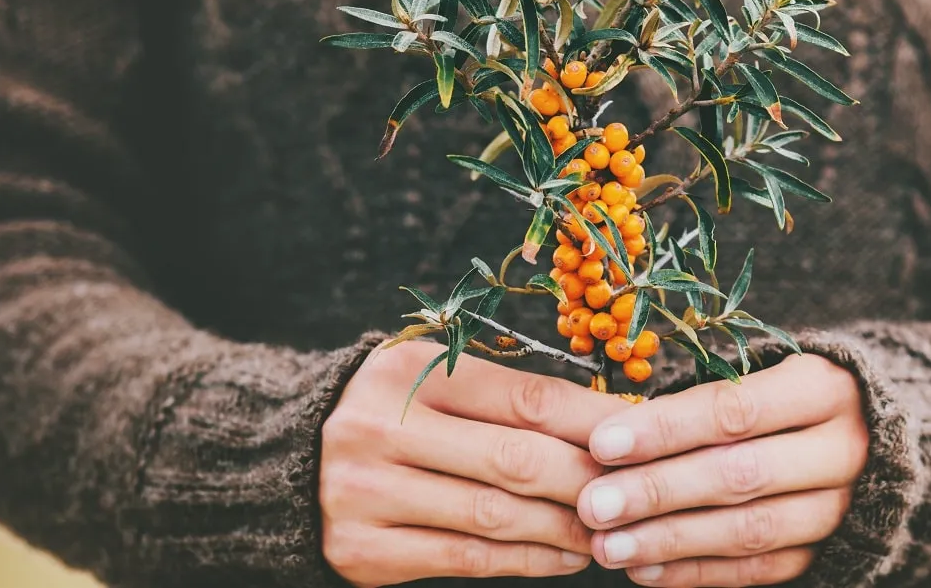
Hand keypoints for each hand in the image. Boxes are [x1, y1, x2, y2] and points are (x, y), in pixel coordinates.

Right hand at [321, 340, 627, 585]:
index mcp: (408, 371)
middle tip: (633, 492)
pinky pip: (465, 558)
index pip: (523, 397)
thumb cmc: (395, 414)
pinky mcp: (364, 550)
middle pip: (514, 459)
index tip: (639, 438)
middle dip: (586, 480)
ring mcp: (366, 493)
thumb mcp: (437, 382)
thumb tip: (611, 421)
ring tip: (607, 529)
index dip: (592, 421)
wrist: (291, 462)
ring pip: (494, 516)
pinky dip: (525, 560)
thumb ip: (509, 396)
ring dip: (563, 527)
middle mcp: (380, 428)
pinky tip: (563, 556)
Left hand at [577, 354, 867, 586]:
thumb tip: (609, 434)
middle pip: (741, 473)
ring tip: (609, 545)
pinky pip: (758, 569)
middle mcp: (842, 448)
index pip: (734, 410)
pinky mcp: (827, 549)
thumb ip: (693, 401)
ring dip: (670, 540)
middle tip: (595, 503)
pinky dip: (696, 572)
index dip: (665, 428)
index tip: (603, 443)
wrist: (860, 433)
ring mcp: (840, 506)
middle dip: (659, 490)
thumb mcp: (755, 374)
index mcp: (823, 388)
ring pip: (750, 529)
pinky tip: (645, 569)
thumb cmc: (779, 396)